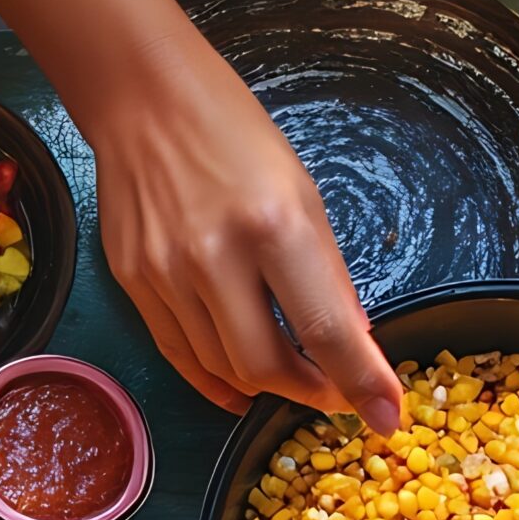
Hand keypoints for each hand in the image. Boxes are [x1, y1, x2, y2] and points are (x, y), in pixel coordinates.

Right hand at [87, 69, 396, 423]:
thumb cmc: (235, 136)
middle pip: (265, 366)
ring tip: (290, 376)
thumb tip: (353, 340)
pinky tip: (238, 389)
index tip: (385, 415)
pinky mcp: (134, 283)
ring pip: (220, 368)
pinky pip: (178, 352)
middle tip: (334, 393)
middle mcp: (214, 257)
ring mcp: (165, 275)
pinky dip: (213, 380)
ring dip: (264, 384)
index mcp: (274, 226)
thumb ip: (328, 273)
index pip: (325, 329)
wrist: (146, 103)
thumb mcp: (304, 193)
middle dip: (309, 392)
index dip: (360, 381)